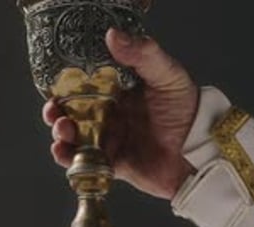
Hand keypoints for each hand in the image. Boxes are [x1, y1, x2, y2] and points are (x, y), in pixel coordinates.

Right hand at [44, 29, 198, 199]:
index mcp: (119, 91)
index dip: (66, 85)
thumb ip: (142, 54)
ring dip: (60, 133)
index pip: (84, 84)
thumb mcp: (167, 74)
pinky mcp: (112, 163)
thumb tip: (112, 35)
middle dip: (56, 111)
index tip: (56, 84)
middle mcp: (111, 114)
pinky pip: (83, 162)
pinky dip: (68, 158)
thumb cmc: (188, 110)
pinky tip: (62, 151)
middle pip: (72, 111)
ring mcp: (110, 139)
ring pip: (74, 136)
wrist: (199, 151)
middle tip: (54, 111)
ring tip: (63, 130)